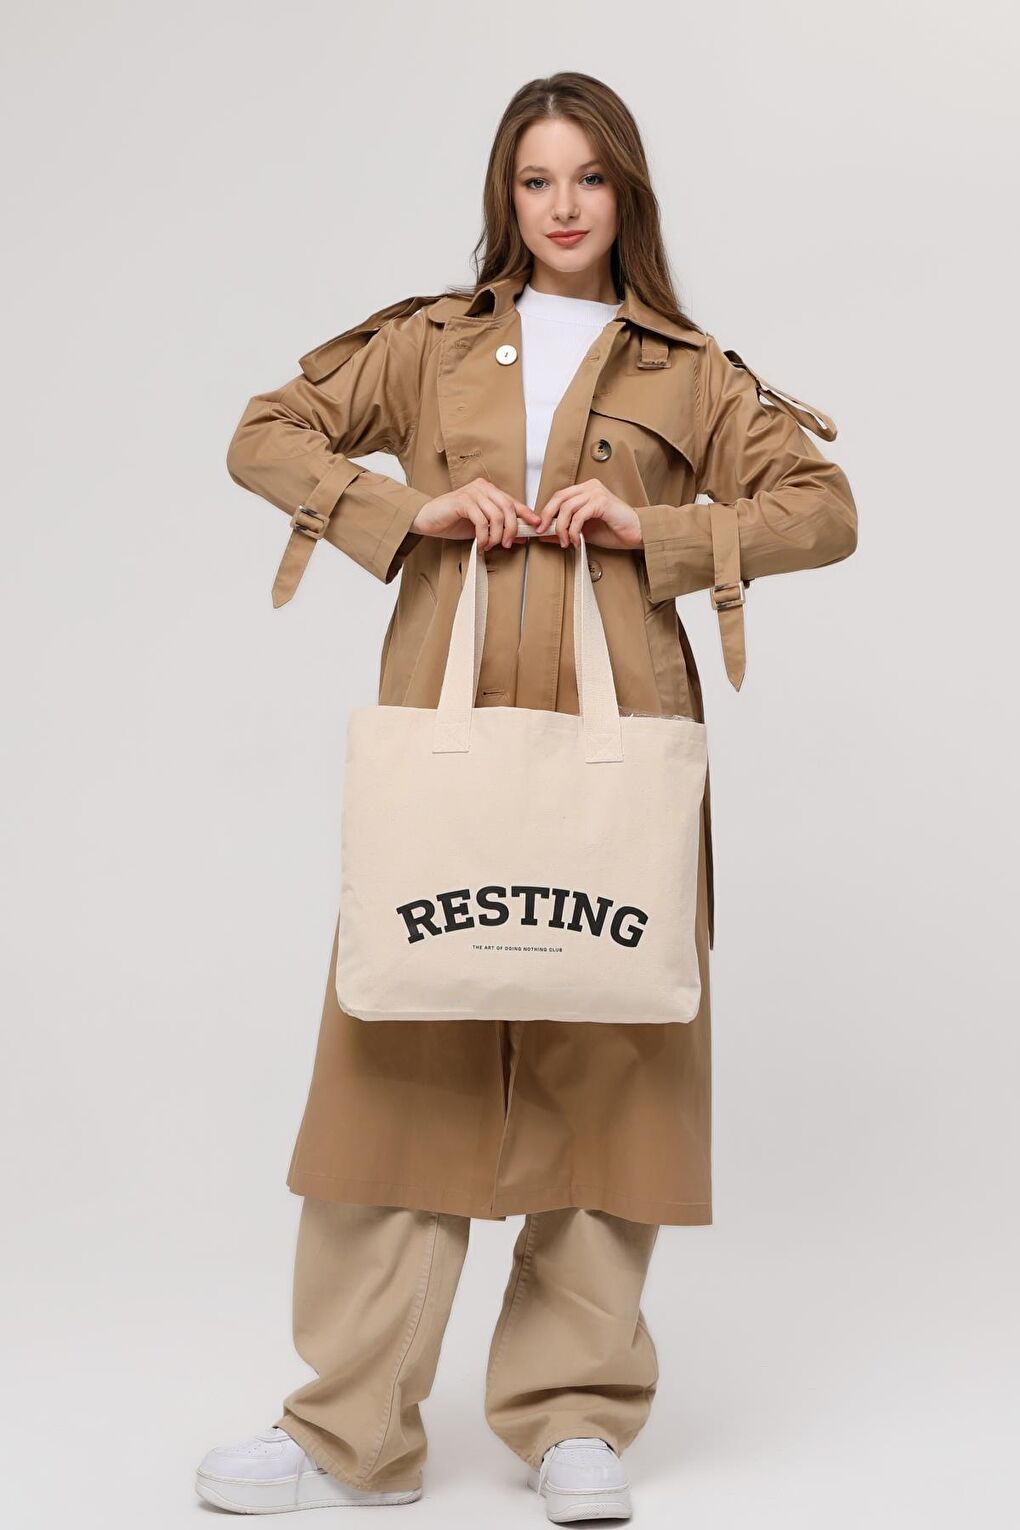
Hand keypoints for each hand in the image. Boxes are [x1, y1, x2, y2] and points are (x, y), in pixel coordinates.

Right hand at [412, 478, 541, 549]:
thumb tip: (520, 537)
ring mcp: (472, 492)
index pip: (513, 502)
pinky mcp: (463, 501)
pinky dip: (483, 536)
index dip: (527, 514)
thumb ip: (498, 528)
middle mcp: (482, 487)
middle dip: (511, 529)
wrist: (426, 519)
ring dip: (496, 536)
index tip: (538, 526)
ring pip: (496, 516)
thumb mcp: (480, 526)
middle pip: (508, 508)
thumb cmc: (452, 521)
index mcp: (489, 490)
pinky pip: (481, 521)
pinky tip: (479, 543)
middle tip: (507, 544)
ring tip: (489, 545)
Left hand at [532, 480, 642, 550]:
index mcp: (585, 490)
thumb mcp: (584, 532)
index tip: (540, 527)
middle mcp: (590, 487)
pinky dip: (574, 531)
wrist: (638, 534)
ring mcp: (596, 493)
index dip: (547, 511)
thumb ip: (566, 530)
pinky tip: (578, 541)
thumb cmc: (615, 531)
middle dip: (548, 516)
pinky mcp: (602, 502)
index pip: (559, 496)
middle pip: (559, 498)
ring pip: (567, 508)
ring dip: (563, 528)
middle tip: (543, 532)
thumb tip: (545, 535)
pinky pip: (579, 516)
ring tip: (566, 542)